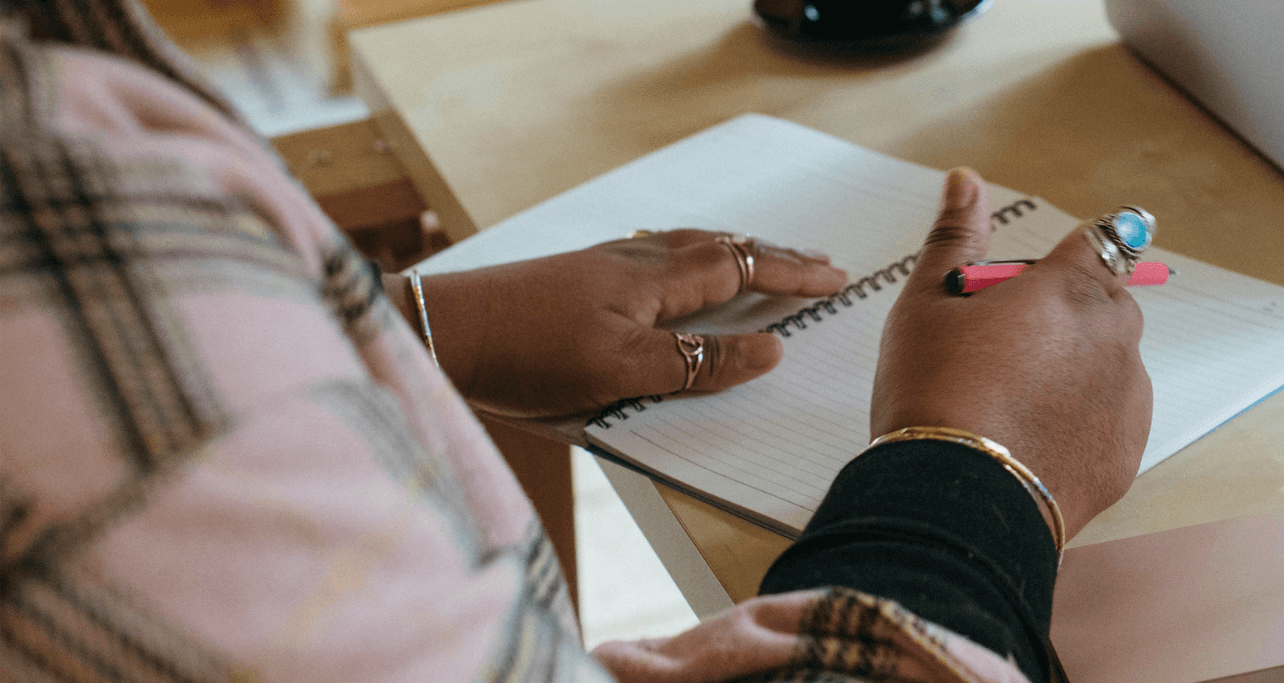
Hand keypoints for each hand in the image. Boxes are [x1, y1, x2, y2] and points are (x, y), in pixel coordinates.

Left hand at [392, 231, 848, 417]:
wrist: (437, 332)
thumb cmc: (523, 353)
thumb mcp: (620, 371)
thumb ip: (696, 363)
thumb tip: (769, 351)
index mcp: (653, 280)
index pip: (741, 269)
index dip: (790, 275)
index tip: (834, 278)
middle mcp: (634, 261)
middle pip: (720, 247)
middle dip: (773, 256)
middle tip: (816, 263)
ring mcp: (603, 265)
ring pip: (688, 248)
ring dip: (735, 252)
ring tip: (763, 260)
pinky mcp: (577, 278)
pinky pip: (656, 255)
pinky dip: (692, 257)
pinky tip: (677, 268)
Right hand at [870, 169, 1152, 540]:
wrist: (955, 500)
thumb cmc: (934, 393)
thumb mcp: (928, 303)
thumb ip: (956, 236)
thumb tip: (967, 181)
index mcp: (1070, 287)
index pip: (1105, 239)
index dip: (1077, 253)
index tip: (1055, 274)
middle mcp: (1114, 335)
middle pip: (1105, 304)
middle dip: (1066, 316)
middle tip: (1002, 350)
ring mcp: (1128, 396)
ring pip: (1110, 364)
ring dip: (1077, 370)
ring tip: (1011, 404)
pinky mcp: (1128, 451)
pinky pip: (1111, 420)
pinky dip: (1083, 422)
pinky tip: (1031, 439)